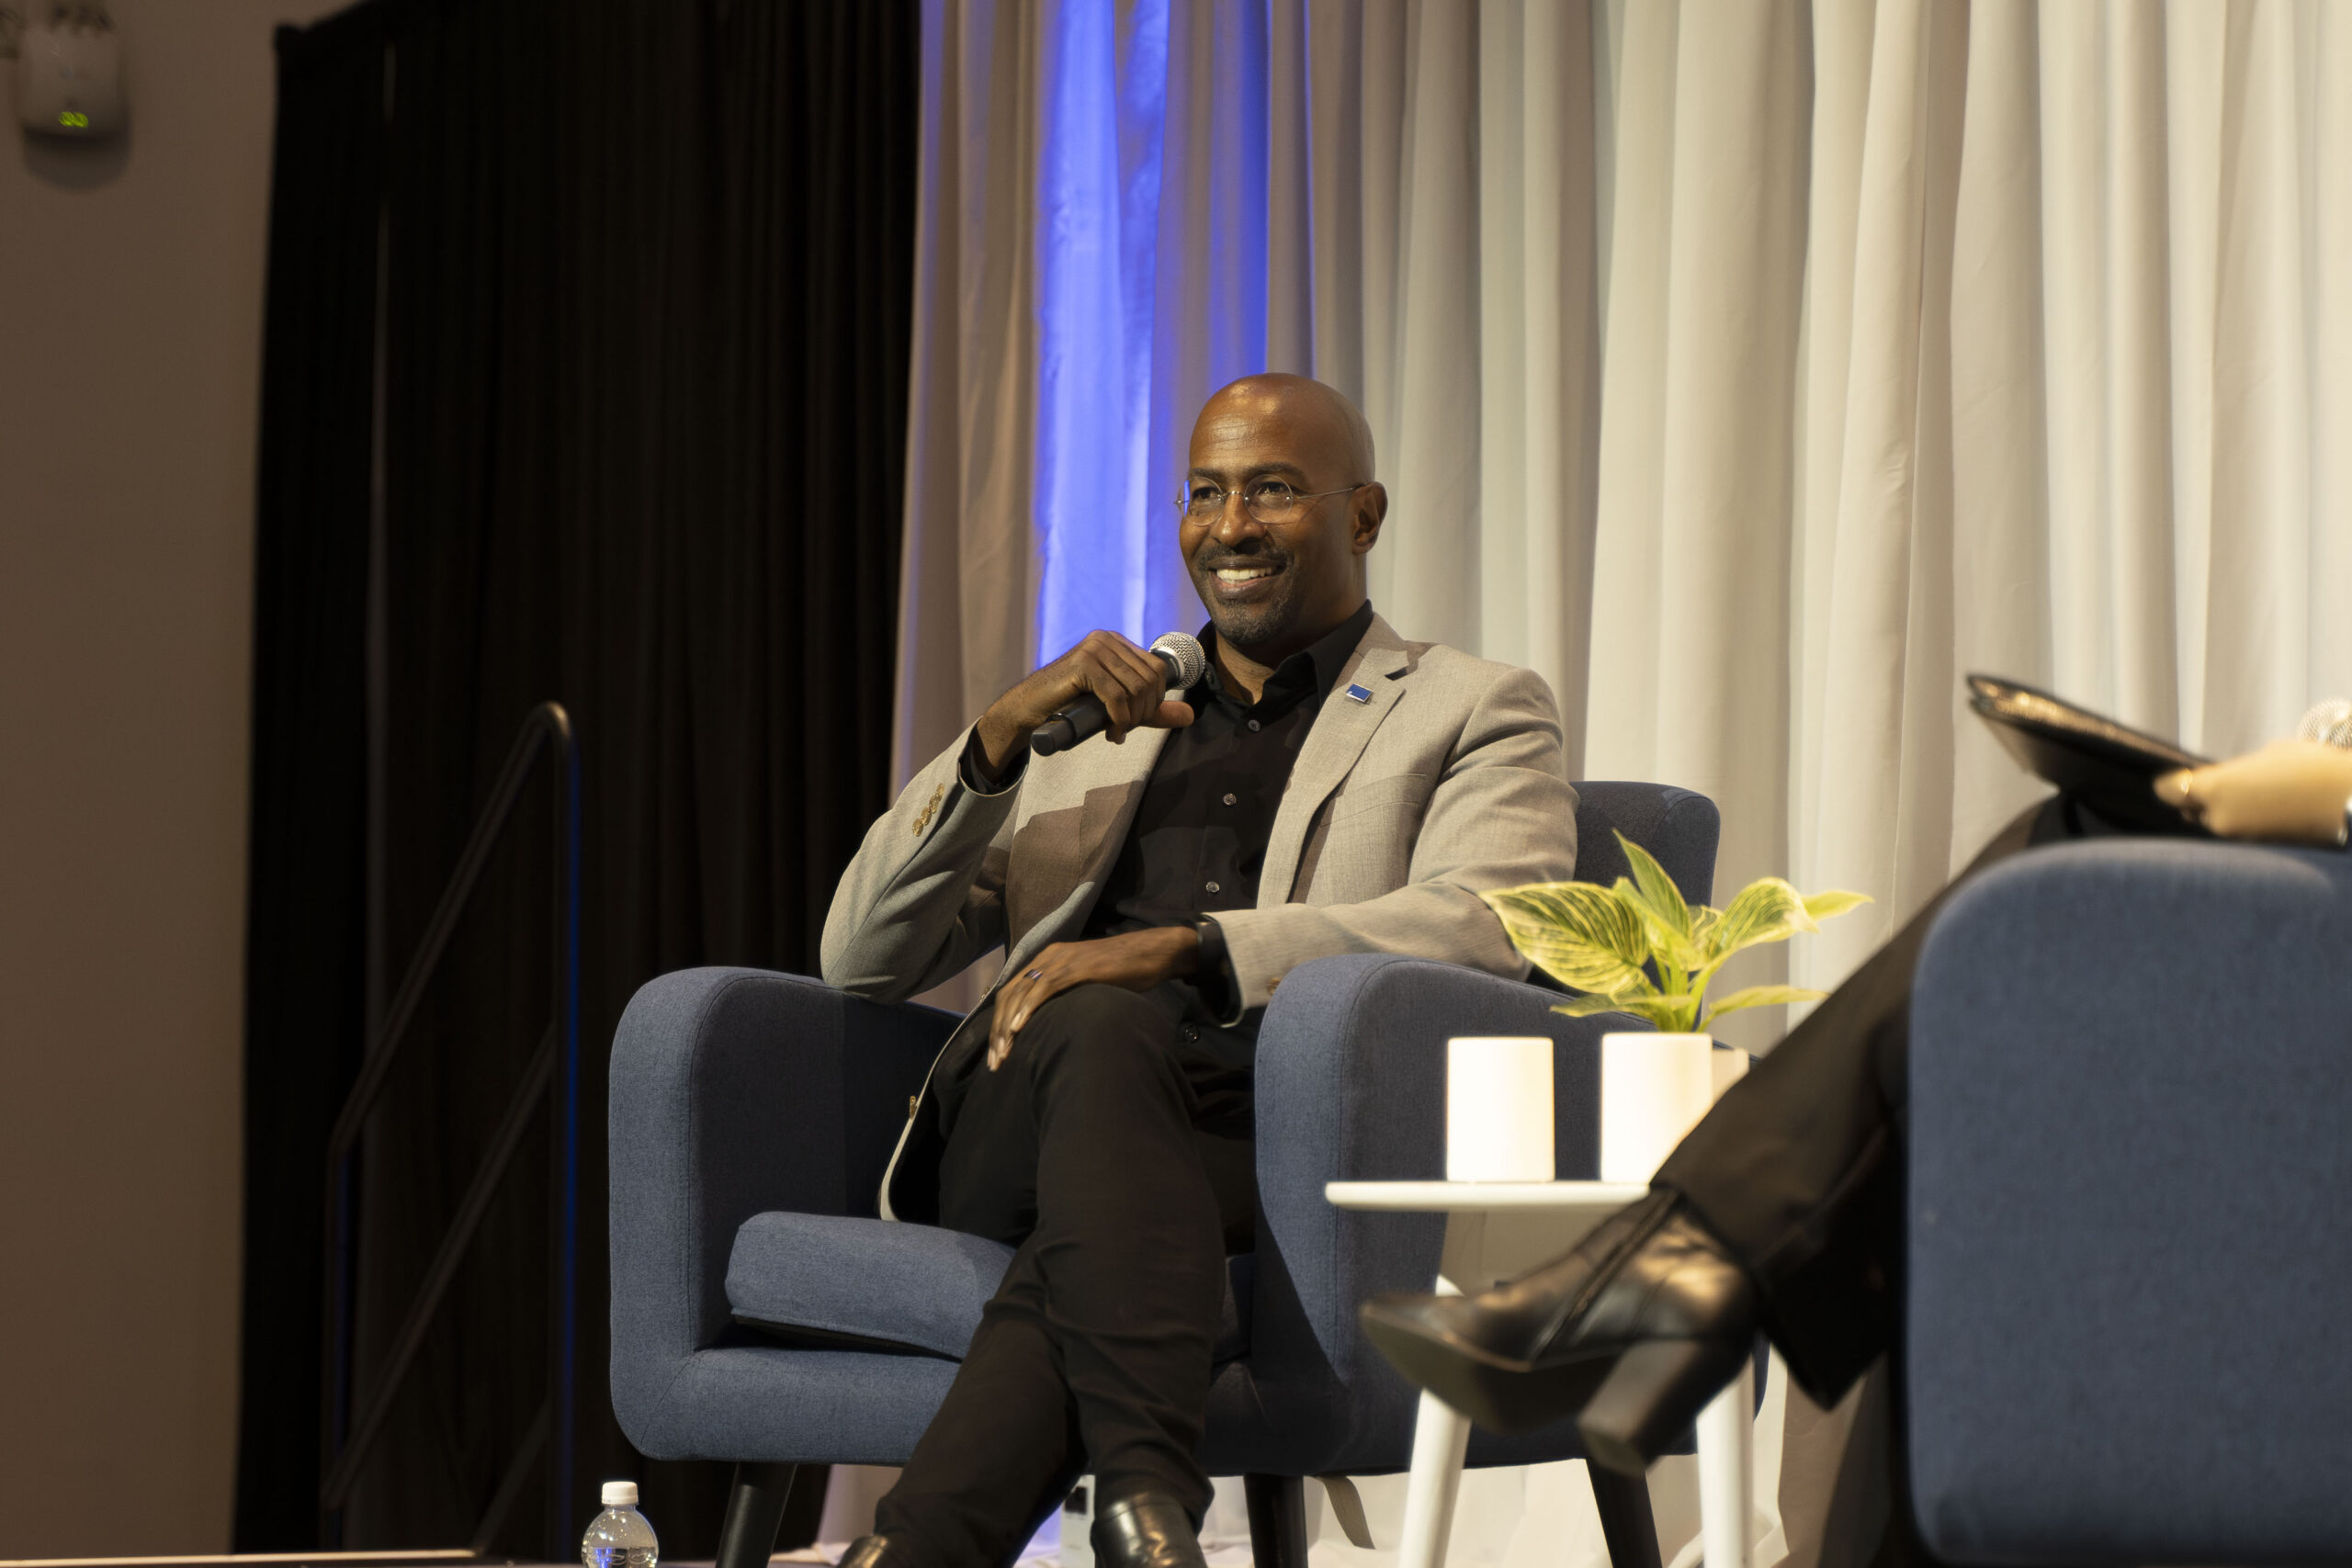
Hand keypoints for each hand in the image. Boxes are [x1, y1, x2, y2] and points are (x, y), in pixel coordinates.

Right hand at [975, 630, 1196, 773]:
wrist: (1029, 710)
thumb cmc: (1072, 707)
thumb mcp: (1118, 707)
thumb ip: (1152, 710)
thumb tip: (1190, 716)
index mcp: (1117, 642)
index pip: (1159, 669)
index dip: (1156, 700)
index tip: (1137, 719)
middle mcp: (1107, 639)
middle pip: (1149, 680)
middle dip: (1144, 712)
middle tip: (1125, 729)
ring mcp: (1094, 648)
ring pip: (1135, 689)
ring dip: (1131, 719)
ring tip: (1117, 732)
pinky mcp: (1083, 664)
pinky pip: (1116, 695)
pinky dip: (1119, 720)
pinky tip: (1111, 733)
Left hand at [987, 927, 1200, 1070]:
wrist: (1153, 953)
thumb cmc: (1125, 972)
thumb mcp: (1086, 984)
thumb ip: (1067, 997)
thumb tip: (1054, 1025)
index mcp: (1047, 961)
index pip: (1012, 993)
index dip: (1000, 1024)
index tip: (998, 1055)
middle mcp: (1048, 958)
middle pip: (1010, 995)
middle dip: (998, 1031)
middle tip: (996, 1063)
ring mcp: (1062, 960)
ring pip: (1023, 993)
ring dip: (1009, 1026)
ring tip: (1004, 1053)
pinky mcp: (1077, 966)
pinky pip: (1046, 987)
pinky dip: (1029, 1007)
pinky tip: (1020, 1028)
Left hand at [2155, 740, 2351, 844]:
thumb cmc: (2315, 771)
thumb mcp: (2270, 756)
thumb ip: (2237, 770)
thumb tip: (2229, 779)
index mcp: (2215, 788)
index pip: (2168, 791)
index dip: (2174, 784)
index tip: (2180, 780)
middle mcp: (2218, 819)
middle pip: (2191, 810)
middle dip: (2201, 801)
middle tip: (2222, 789)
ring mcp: (2238, 841)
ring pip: (2216, 825)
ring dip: (2226, 815)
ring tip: (2255, 800)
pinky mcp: (2258, 854)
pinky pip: (2240, 838)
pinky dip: (2246, 828)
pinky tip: (2268, 815)